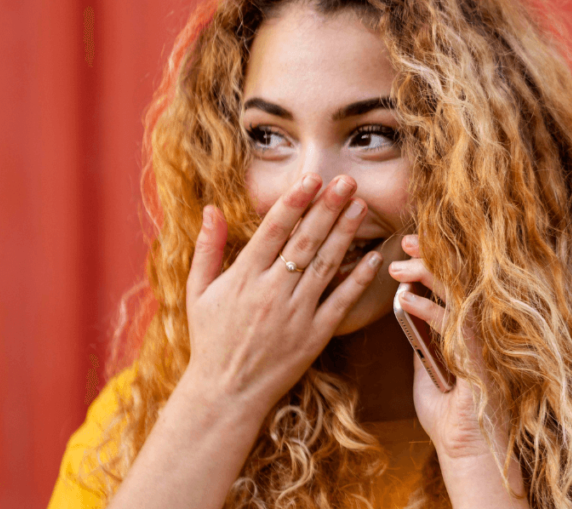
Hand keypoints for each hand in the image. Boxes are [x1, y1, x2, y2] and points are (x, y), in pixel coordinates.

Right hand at [183, 173, 383, 414]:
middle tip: (347, 181)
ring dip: (345, 233)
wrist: (226, 393)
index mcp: (244, 277)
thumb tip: (211, 209)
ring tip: (360, 206)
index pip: (274, 230)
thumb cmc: (210, 339)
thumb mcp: (197, 292)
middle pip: (305, 241)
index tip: (312, 178)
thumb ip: (207, 249)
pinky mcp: (315, 335)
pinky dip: (358, 279)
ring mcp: (296, 314)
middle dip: (327, 207)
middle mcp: (272, 292)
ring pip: (326, 265)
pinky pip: (341, 302)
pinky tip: (374, 257)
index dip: (295, 201)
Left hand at [388, 235, 510, 460]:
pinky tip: (405, 301)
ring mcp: (482, 341)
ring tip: (398, 267)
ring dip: (427, 276)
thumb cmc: (448, 417)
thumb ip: (422, 342)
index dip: (431, 262)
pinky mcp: (480, 356)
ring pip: (458, 293)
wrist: (467, 453)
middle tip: (405, 242)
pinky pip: (454, 323)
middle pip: (459, 279)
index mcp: (467, 331)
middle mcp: (479, 330)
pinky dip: (428, 309)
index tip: (407, 248)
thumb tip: (407, 313)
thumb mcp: (427, 371)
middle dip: (431, 257)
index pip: (452, 285)